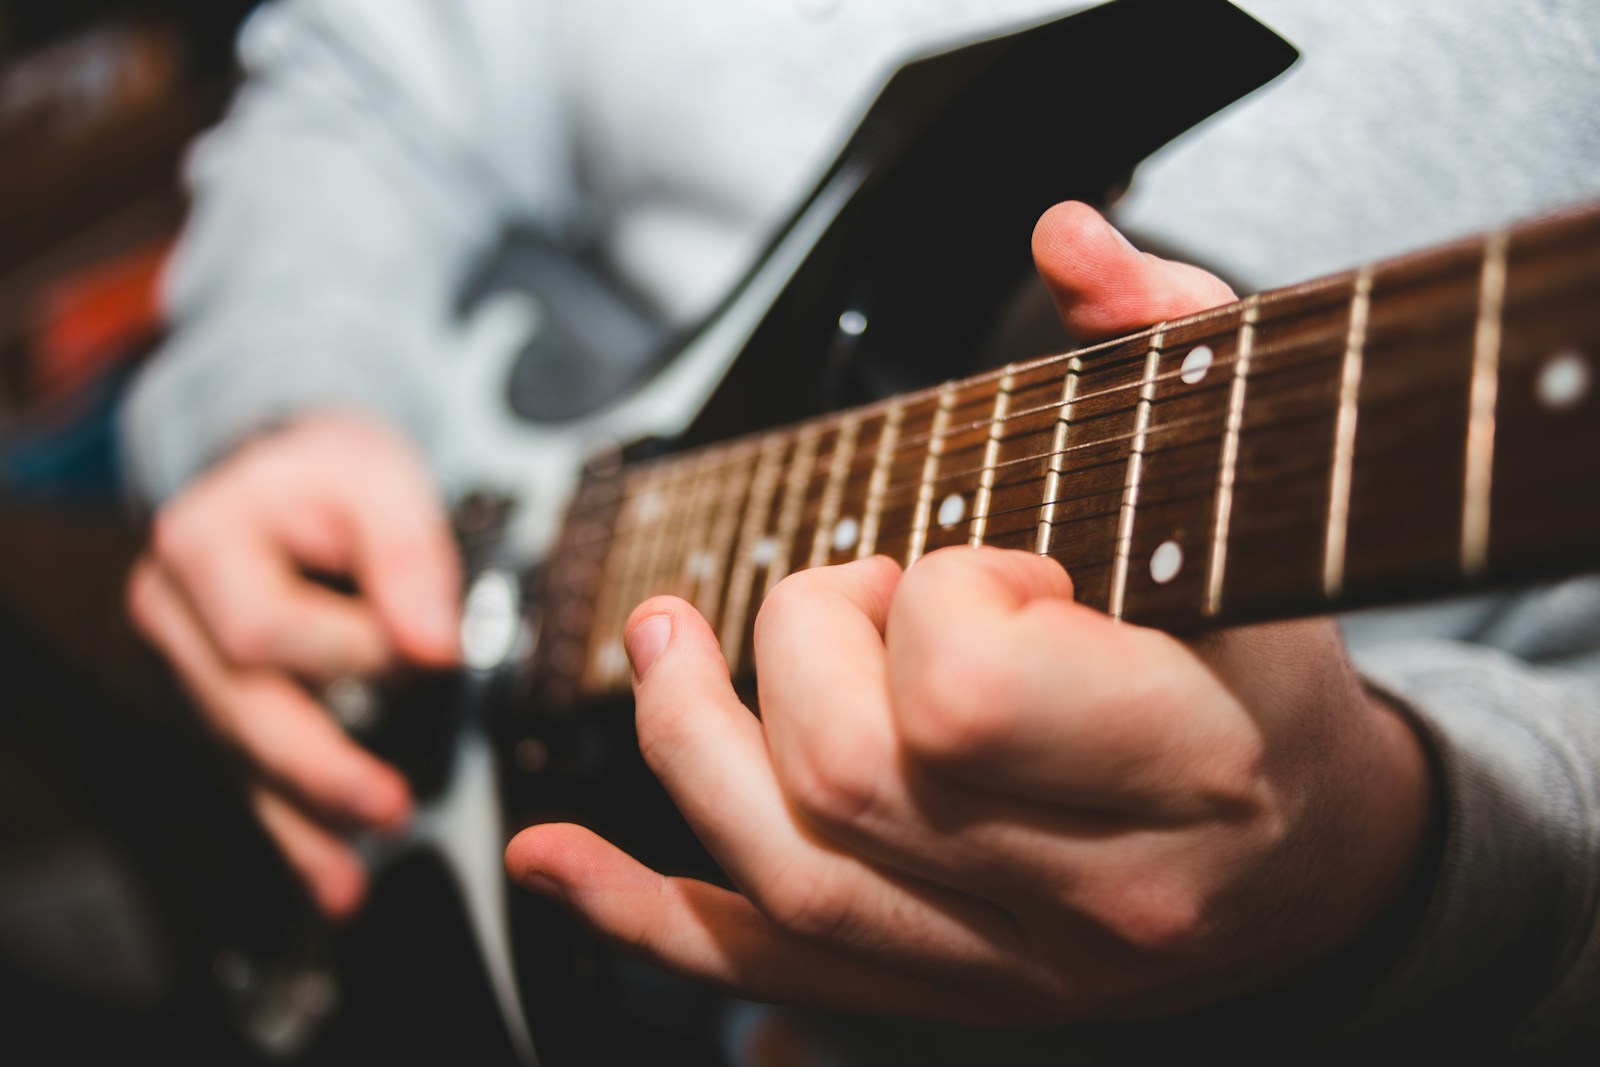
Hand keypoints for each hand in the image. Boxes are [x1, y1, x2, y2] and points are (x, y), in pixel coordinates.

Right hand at [127, 411, 459, 916]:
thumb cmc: (339, 476)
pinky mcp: (218, 708)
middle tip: (391, 806)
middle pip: (237, 708)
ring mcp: (186, 668)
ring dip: (302, 822)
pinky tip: (331, 883)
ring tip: (352, 880)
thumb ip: (409, 557)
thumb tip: (434, 648)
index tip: (434, 652)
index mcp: (201, 544)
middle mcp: (173, 612)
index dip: (351, 651)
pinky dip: (294, 831)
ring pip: (240, 757)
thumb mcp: (383, 481)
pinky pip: (251, 775)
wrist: (297, 478)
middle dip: (316, 766)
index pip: (263, 628)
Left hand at [504, 204, 1433, 1018]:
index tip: (988, 562)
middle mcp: (1098, 890)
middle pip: (846, 770)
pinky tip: (553, 861)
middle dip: (810, 636)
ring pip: (789, 869)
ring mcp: (1014, 960)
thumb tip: (1065, 241)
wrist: (1315, 865)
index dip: (940, 593)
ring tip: (667, 639)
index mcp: (1192, 758)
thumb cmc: (1272, 677)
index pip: (967, 689)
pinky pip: (770, 966)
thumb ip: (1170, 345)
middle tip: (866, 587)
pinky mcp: (950, 990)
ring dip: (687, 737)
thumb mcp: (1249, 504)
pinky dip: (643, 915)